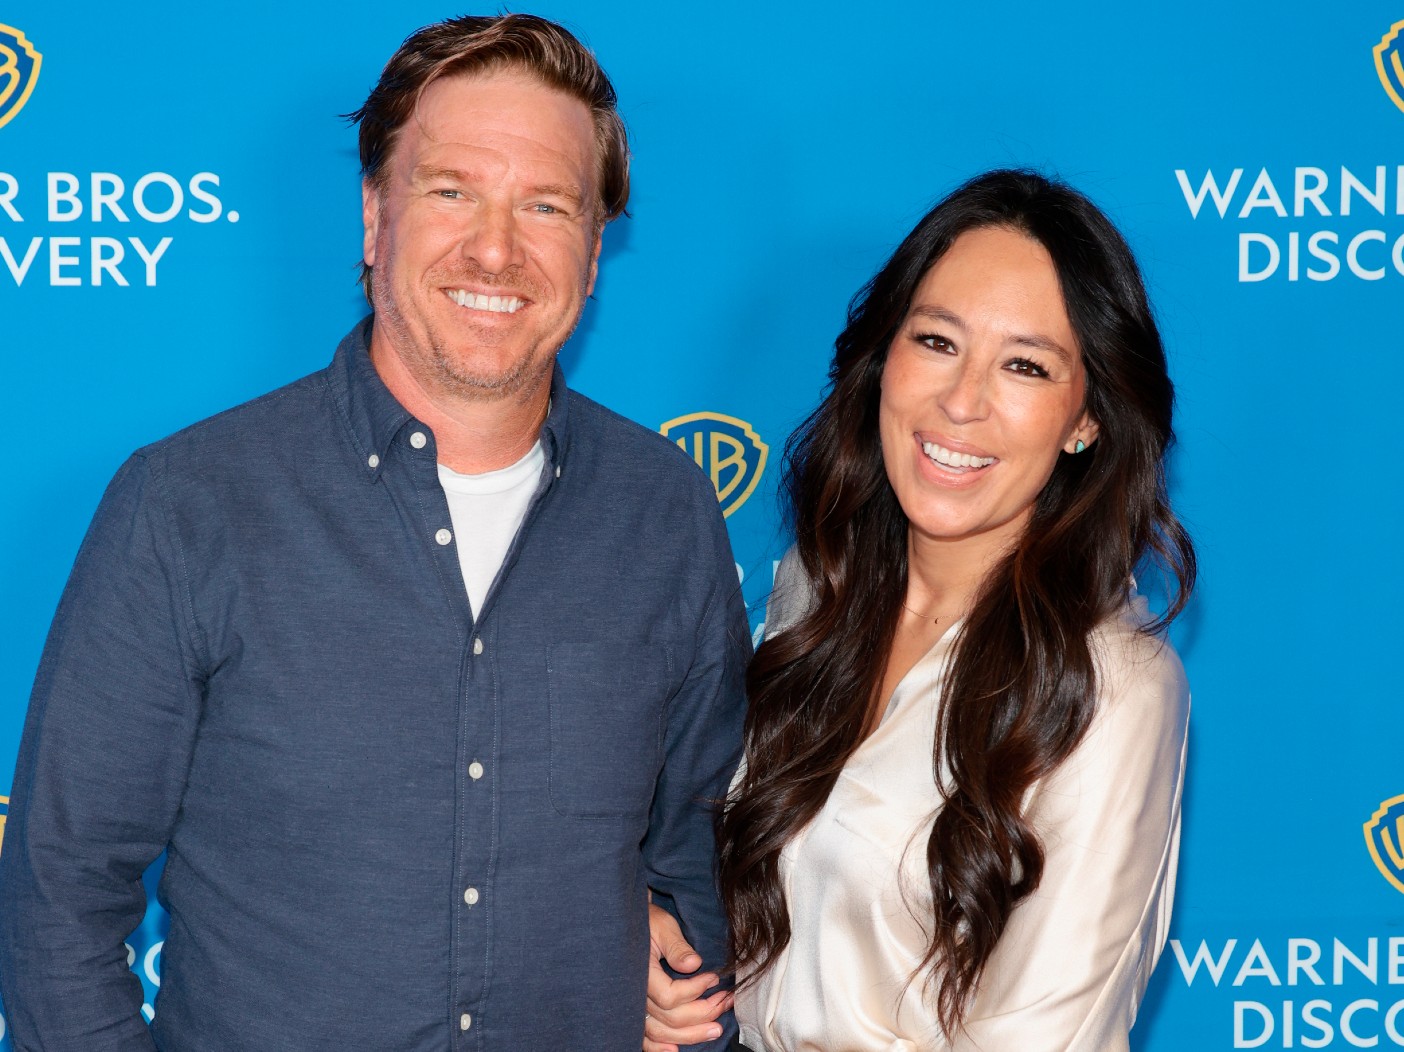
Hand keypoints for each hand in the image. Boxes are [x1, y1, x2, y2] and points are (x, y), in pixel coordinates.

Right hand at [643, 901, 732, 1051]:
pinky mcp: (636, 1011)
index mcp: (640, 973)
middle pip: (670, 1019)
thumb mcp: (663, 926)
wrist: (629, 926)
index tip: (714, 977)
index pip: (670, 996)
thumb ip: (677, 946)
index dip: (695, 990)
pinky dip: (659, 1048)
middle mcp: (635, 995)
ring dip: (691, 1034)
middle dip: (703, 1013)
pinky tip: (676, 1049)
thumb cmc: (647, 922)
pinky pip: (645, 1038)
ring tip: (716, 1029)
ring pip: (661, 1033)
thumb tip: (694, 964)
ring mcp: (634, 1006)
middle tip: (725, 1001)